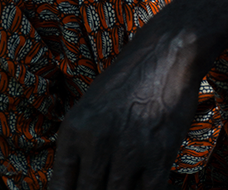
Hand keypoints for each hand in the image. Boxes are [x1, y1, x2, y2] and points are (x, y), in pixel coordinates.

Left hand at [48, 19, 202, 189]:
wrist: (168, 51)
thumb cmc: (129, 79)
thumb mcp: (92, 107)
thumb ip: (80, 147)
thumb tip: (75, 186)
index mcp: (74, 129)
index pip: (59, 189)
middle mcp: (96, 141)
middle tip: (107, 184)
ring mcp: (129, 150)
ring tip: (124, 181)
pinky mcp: (159, 155)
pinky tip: (143, 182)